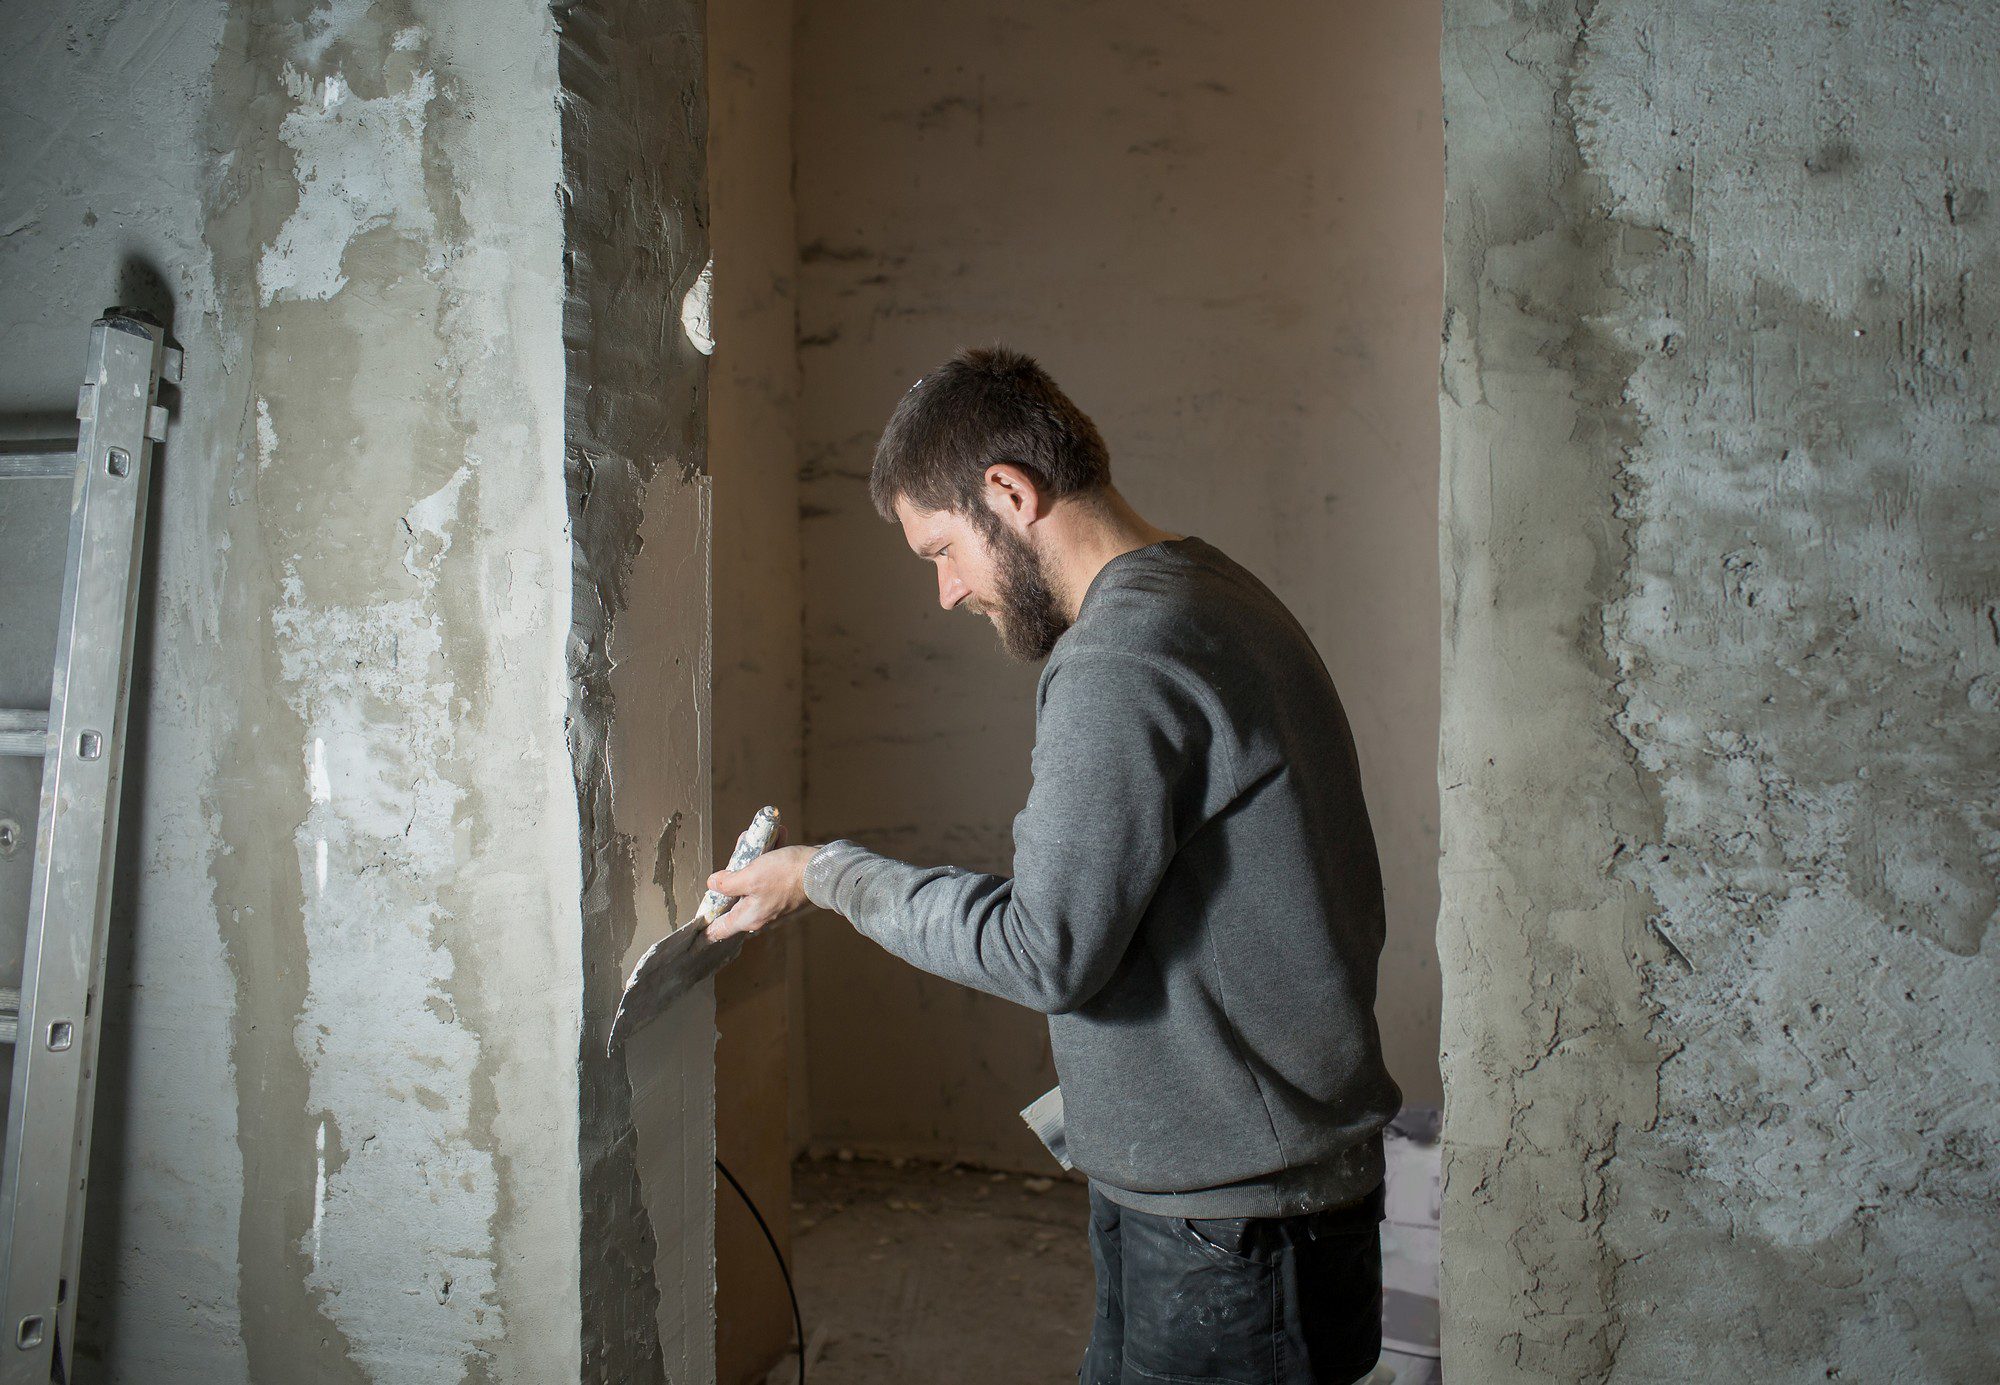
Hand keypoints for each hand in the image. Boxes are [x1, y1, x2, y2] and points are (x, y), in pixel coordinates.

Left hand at [705, 843, 820, 941]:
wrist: (822, 869)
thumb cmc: (787, 876)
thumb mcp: (750, 876)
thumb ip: (727, 883)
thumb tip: (712, 883)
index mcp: (749, 916)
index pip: (720, 929)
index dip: (705, 927)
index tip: (695, 927)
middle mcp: (760, 912)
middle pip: (734, 898)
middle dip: (731, 876)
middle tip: (733, 858)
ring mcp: (773, 900)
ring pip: (752, 881)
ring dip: (752, 860)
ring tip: (754, 840)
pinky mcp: (784, 888)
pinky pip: (770, 873)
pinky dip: (769, 856)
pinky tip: (775, 838)